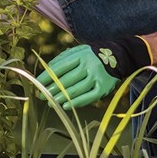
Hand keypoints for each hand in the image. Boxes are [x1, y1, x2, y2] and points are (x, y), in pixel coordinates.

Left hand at [36, 37, 152, 109]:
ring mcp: (97, 77)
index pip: (59, 67)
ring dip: (60, 97)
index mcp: (80, 55)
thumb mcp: (79, 51)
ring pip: (75, 90)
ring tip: (50, 103)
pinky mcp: (103, 88)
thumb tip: (46, 70)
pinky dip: (76, 102)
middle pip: (66, 80)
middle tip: (41, 96)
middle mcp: (89, 65)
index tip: (37, 84)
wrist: (119, 56)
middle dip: (51, 89)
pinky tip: (65, 106)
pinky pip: (88, 97)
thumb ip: (63, 58)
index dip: (47, 77)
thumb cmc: (92, 55)